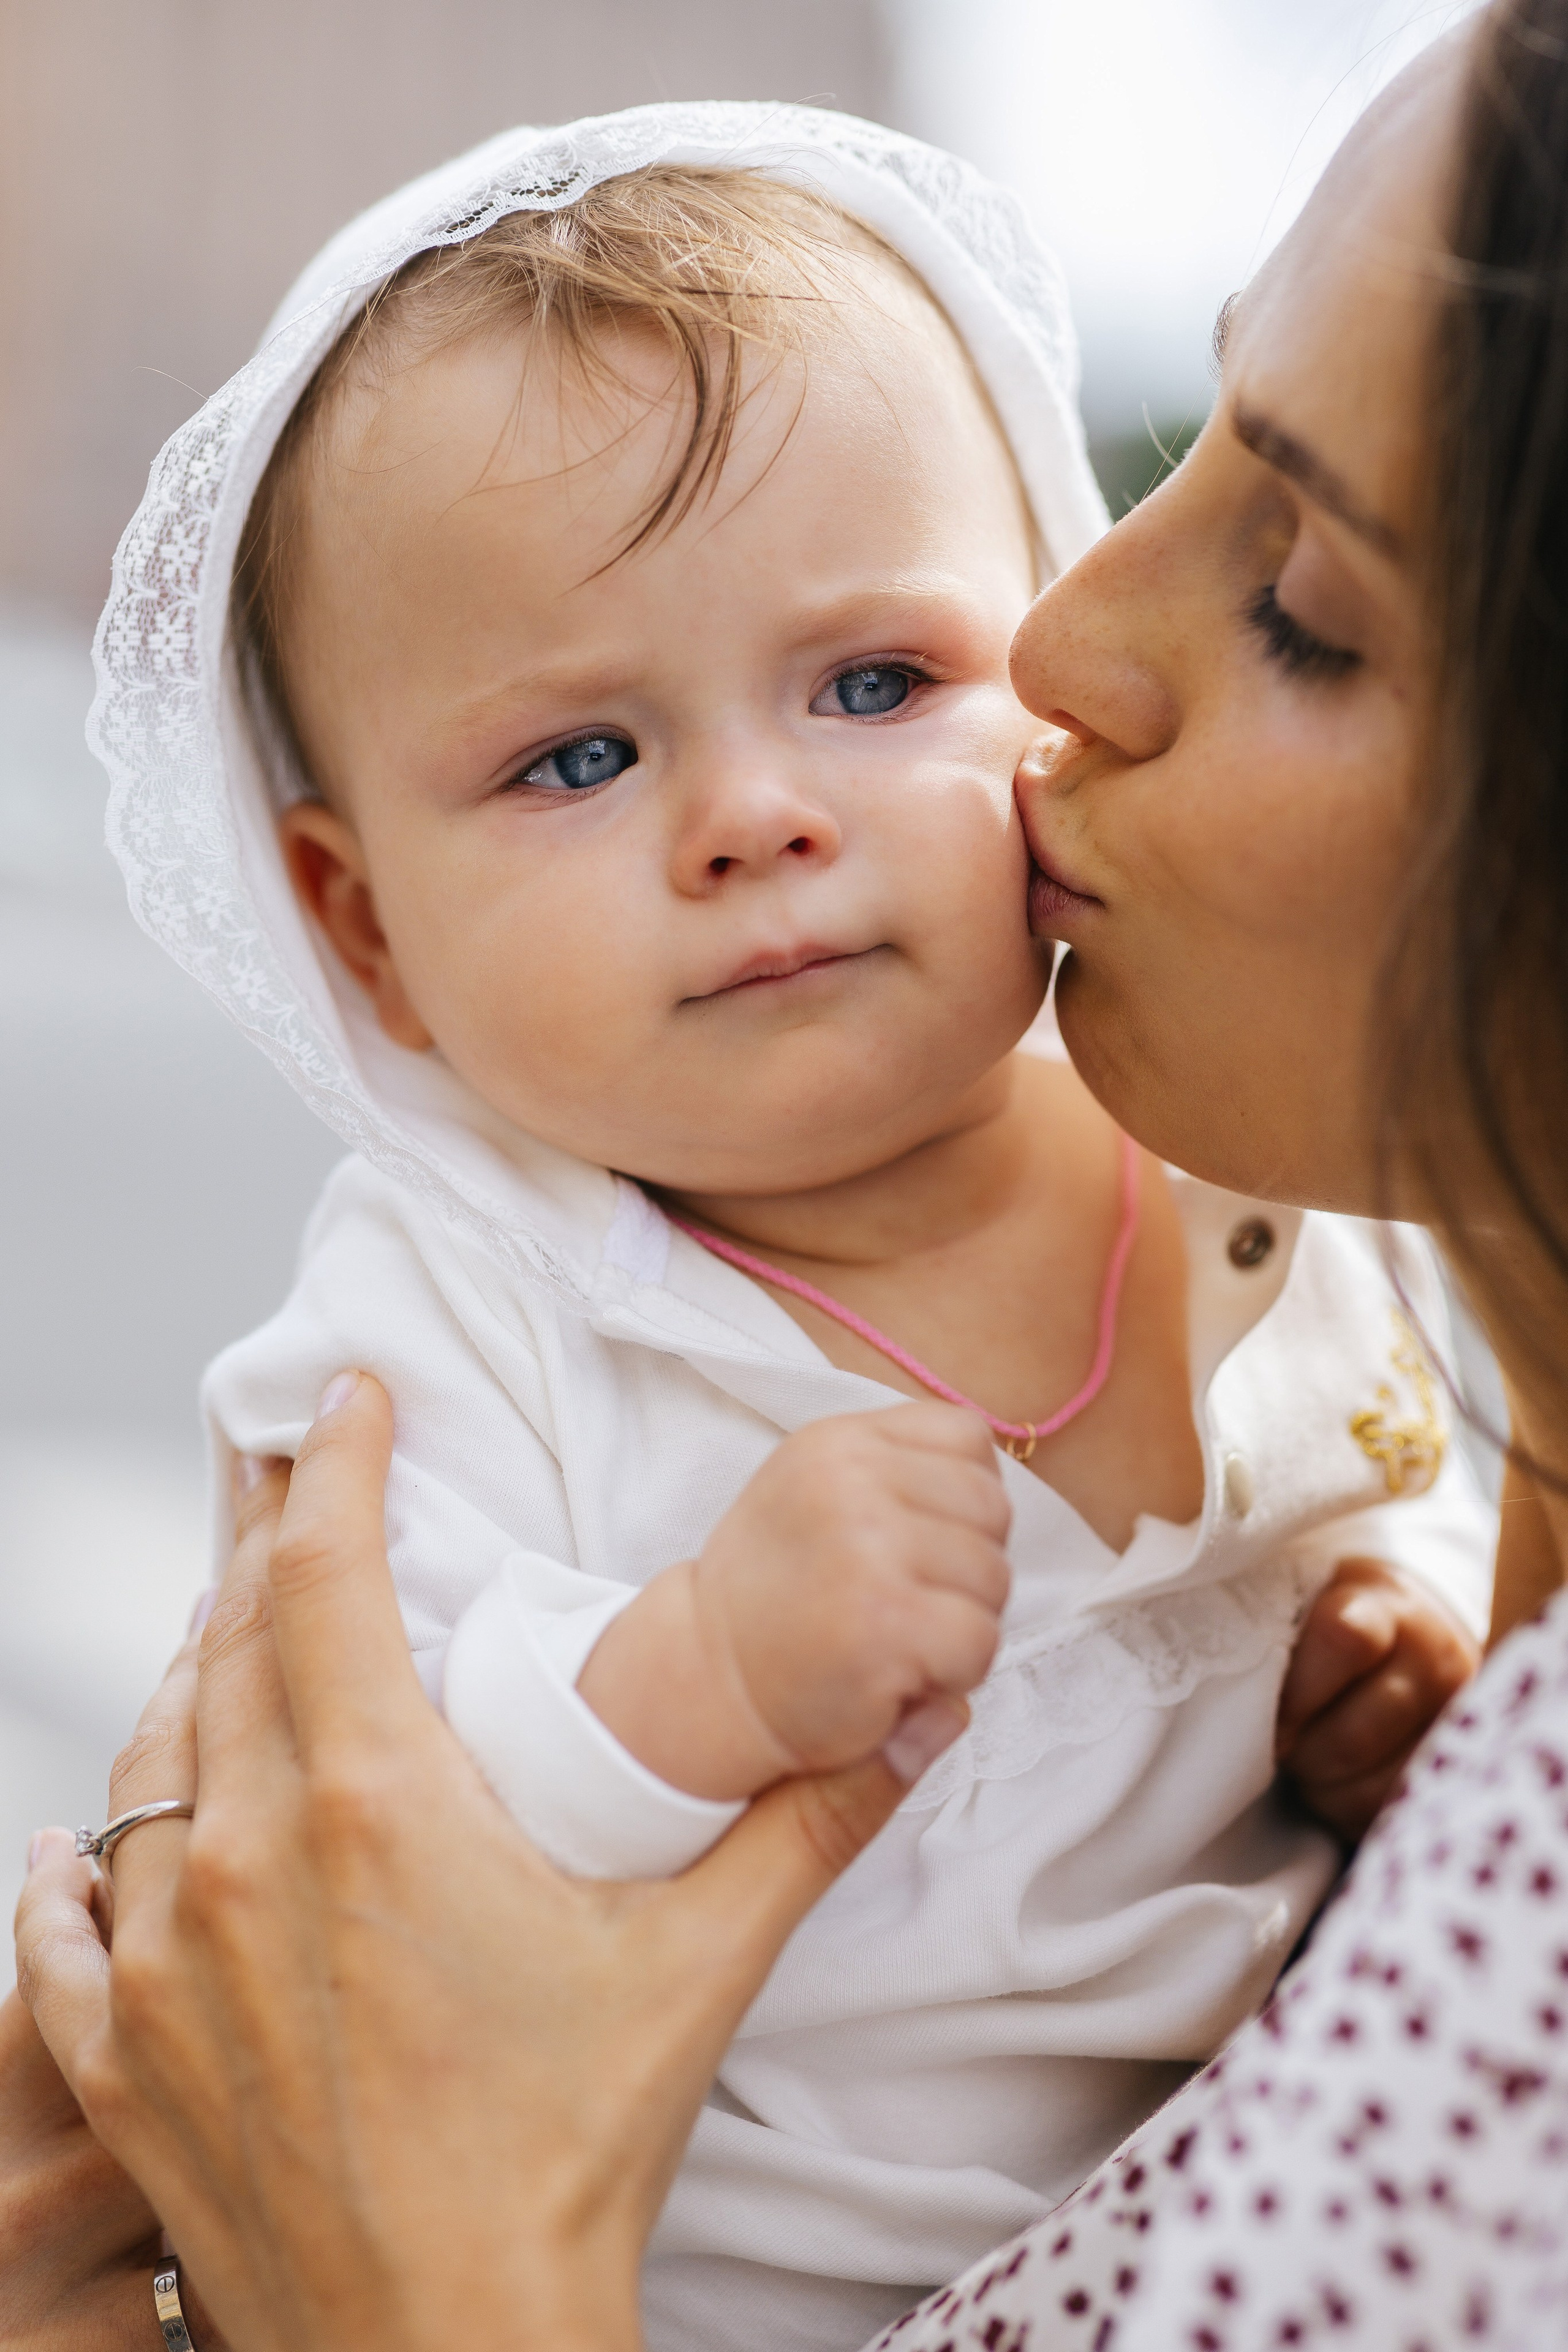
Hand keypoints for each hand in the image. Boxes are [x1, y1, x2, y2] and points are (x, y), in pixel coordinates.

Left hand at [14, 1375, 909, 2351]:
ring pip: (147, 1766)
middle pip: (230, 1649)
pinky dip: (74, 1870)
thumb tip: (922, 1716)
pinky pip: (62, 1930)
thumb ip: (806, 1825)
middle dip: (266, 1553)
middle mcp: (248, 1859)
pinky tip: (77, 1846)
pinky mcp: (122, 2060)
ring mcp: (168, 1961)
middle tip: (293, 1495)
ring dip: (187, 1687)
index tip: (349, 1398)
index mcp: (379, 1807)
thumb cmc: (568, 2161)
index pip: (329, 1579)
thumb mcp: (699, 1970)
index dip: (340, 1470)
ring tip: (222, 1642)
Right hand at [579, 1403, 1011, 1799]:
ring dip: (964, 1622)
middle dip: (969, 1565)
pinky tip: (901, 1676)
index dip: (963, 1499)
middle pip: (991, 1508)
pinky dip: (956, 1673)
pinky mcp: (883, 1624)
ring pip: (994, 1577)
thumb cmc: (779, 1589)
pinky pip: (980, 1640)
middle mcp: (851, 1481)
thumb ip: (896, 1466)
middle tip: (907, 1601)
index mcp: (840, 1441)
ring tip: (899, 1638)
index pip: (968, 1437)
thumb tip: (990, 1480)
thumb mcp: (817, 1489)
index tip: (916, 1541)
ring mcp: (867, 1550)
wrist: (711, 1678)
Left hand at [1276, 1555, 1478, 1839]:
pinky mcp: (1457, 1776)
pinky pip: (1392, 1817)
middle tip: (1282, 1742)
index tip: (1270, 1715)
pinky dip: (1351, 1811)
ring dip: (1324, 1786)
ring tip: (1309, 1761)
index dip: (1297, 1689)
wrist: (1416, 1635)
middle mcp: (1434, 1664)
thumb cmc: (1335, 1620)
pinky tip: (1338, 1783)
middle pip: (1356, 1736)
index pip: (1345, 1640)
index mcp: (1386, 1607)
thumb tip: (1237, 1693)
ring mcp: (1454, 1725)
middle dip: (1303, 1750)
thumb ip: (1277, 1631)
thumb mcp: (1309, 1601)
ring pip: (1374, 1789)